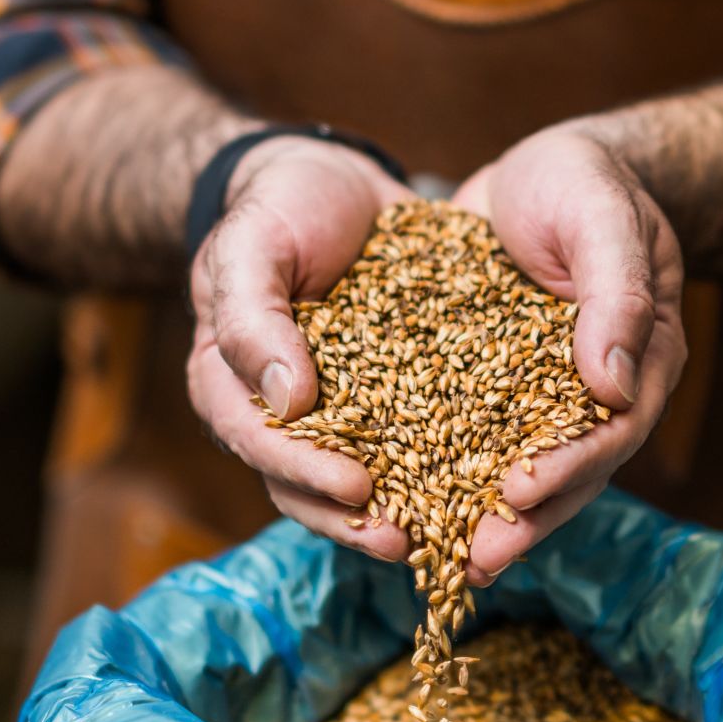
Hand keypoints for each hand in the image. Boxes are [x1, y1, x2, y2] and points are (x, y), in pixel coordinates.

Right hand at [187, 137, 414, 560]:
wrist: (333, 179)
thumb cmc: (278, 208)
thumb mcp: (251, 244)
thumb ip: (252, 317)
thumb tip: (287, 402)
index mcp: (234, 387)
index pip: (261, 445)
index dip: (307, 473)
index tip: (358, 488)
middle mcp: (286, 416)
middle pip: (310, 488)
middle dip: (357, 522)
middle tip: (407, 543)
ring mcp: (343, 413)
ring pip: (367, 480)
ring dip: (406, 512)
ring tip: (451, 535)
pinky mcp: (398, 400)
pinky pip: (421, 442)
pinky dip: (449, 467)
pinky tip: (488, 486)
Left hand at [452, 125, 687, 584]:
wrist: (545, 166)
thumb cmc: (585, 181)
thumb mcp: (602, 217)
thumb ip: (617, 294)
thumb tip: (612, 385)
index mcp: (641, 357)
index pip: (612, 429)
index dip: (570, 466)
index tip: (520, 493)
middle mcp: (601, 392)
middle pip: (572, 471)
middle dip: (526, 520)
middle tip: (476, 559)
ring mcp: (549, 397)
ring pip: (525, 469)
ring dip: (487, 517)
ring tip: (447, 561)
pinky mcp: (498, 391)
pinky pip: (478, 441)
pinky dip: (450, 476)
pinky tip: (410, 508)